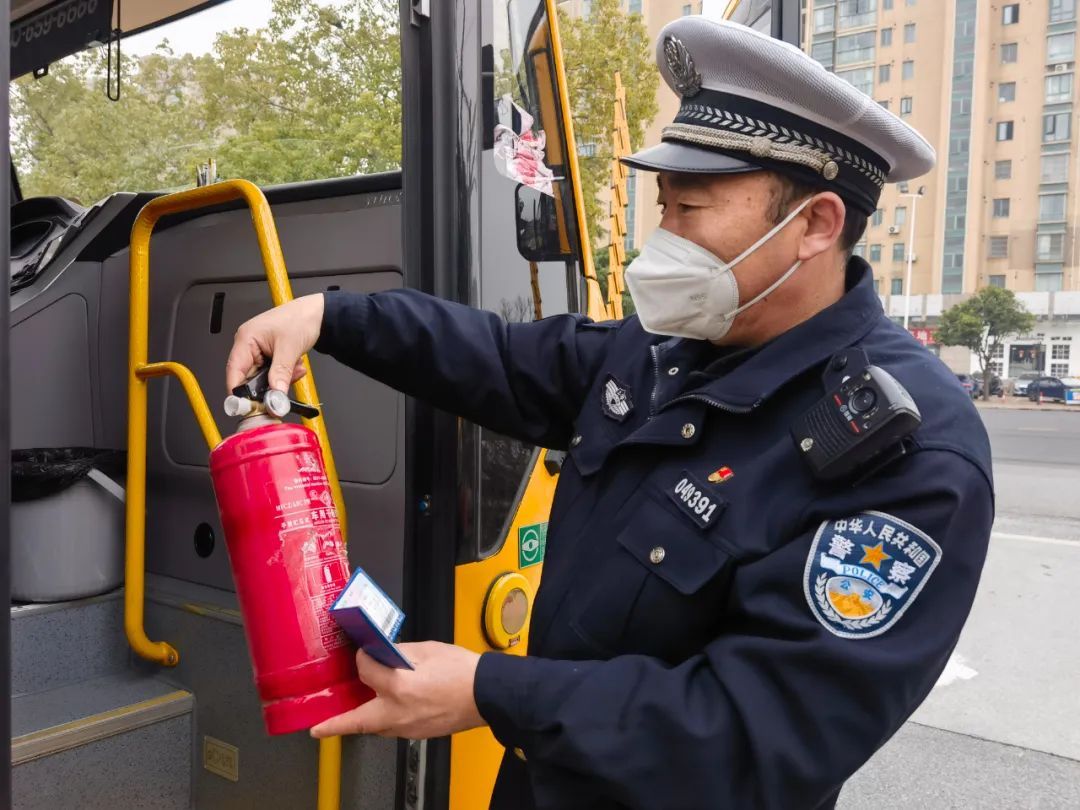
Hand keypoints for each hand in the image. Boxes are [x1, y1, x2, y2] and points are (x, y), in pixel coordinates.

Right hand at [225, 294, 324, 392]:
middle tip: (282, 388)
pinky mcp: (269, 355)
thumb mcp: (289, 349)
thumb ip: (280, 374)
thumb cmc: (300, 319)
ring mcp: (259, 351)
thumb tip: (275, 395)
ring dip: (280, 378)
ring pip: (263, 377)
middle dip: (268, 384)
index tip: (248, 406)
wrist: (317, 314)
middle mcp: (249, 345)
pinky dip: (284, 373)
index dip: (238, 391)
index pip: (234, 370)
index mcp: (246, 338)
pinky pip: (272, 373)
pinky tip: (295, 366)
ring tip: (294, 368)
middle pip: (249, 377)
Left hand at [310, 642, 485, 739]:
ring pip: (376, 727)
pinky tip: (385, 710)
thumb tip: (384, 652)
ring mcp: (408, 727)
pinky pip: (393, 728)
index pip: (366, 671)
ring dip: (362, 721)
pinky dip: (384, 720)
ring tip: (347, 717)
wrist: (487, 693)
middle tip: (319, 729)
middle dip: (336, 724)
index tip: (363, 653)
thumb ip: (400, 653)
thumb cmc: (462, 670)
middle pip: (358, 721)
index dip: (362, 659)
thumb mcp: (427, 650)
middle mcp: (399, 712)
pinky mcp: (419, 733)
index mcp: (400, 686)